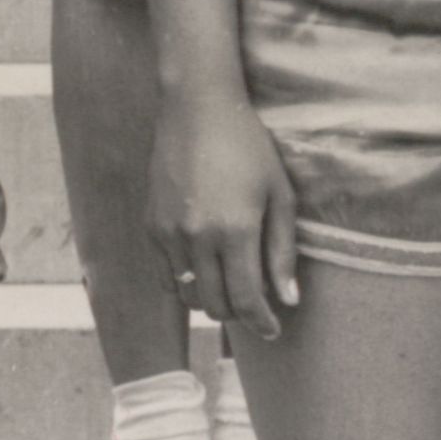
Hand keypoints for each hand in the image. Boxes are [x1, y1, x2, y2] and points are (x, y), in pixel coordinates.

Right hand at [152, 80, 303, 347]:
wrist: (196, 109)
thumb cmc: (248, 147)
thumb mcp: (279, 194)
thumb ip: (283, 251)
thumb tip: (289, 299)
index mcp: (235, 230)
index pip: (247, 299)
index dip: (262, 322)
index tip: (274, 330)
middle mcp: (197, 237)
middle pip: (215, 305)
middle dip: (239, 314)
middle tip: (255, 306)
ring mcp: (169, 233)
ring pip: (188, 295)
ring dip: (211, 300)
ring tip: (229, 286)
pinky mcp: (151, 225)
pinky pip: (166, 275)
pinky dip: (186, 282)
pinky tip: (204, 268)